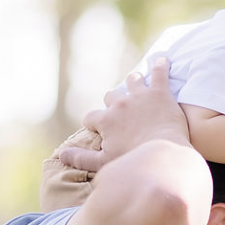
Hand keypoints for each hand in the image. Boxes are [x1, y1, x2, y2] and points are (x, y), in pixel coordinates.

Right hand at [57, 58, 188, 173]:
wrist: (163, 154)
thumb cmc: (133, 161)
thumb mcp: (104, 163)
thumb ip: (82, 158)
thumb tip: (61, 154)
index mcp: (106, 120)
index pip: (91, 117)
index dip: (92, 123)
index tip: (96, 128)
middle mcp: (120, 104)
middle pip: (111, 96)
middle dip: (113, 102)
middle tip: (120, 110)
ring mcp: (140, 96)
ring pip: (132, 81)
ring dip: (133, 82)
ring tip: (137, 84)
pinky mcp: (159, 93)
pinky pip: (159, 73)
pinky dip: (161, 66)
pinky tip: (162, 61)